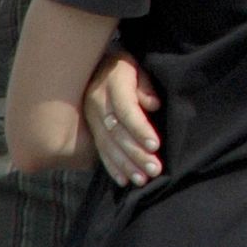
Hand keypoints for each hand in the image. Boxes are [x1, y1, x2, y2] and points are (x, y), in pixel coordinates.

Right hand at [83, 54, 162, 186]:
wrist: (91, 65)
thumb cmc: (123, 67)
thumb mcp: (136, 66)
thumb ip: (144, 85)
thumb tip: (153, 104)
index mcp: (112, 86)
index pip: (126, 111)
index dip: (140, 129)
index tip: (155, 145)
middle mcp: (97, 104)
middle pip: (118, 133)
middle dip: (136, 154)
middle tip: (154, 169)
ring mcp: (91, 119)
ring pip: (108, 146)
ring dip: (126, 165)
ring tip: (142, 180)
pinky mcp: (90, 129)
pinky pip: (100, 150)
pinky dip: (112, 167)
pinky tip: (124, 180)